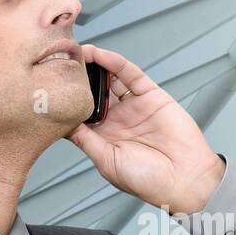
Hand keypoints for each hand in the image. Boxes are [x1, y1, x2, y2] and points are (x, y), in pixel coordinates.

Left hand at [68, 44, 225, 214]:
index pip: (81, 113)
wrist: (185, 180)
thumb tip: (62, 123)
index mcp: (105, 138)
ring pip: (110, 79)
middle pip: (94, 92)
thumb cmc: (148, 181)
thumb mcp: (106, 161)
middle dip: (79, 78)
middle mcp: (118, 120)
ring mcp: (134, 106)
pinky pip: (130, 75)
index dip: (68, 99)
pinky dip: (115, 63)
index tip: (50, 86)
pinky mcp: (152, 96)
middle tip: (62, 62)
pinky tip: (100, 55)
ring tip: (77, 53)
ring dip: (94, 65)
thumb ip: (85, 139)